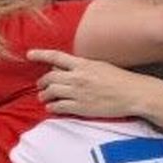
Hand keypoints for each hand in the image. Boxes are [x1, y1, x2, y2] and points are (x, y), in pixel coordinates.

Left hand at [30, 49, 159, 119]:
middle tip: (40, 85)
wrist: (133, 94)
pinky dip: (52, 107)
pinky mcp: (81, 108)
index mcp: (83, 64)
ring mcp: (78, 93)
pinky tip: (51, 107)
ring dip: (44, 95)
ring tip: (43, 97)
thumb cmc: (120, 79)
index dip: (40, 54)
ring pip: (51, 92)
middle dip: (42, 82)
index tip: (29, 54)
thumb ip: (81, 66)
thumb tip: (63, 67)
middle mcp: (78, 78)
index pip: (56, 56)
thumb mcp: (100, 66)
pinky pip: (59, 107)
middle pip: (50, 77)